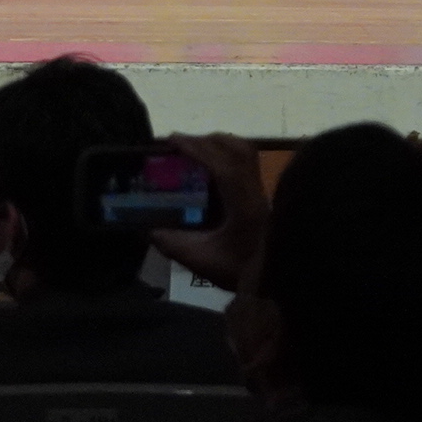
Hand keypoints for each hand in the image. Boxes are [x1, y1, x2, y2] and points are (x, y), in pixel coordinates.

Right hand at [149, 134, 267, 294]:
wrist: (274, 281)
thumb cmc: (239, 271)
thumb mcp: (202, 261)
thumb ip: (173, 244)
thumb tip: (147, 229)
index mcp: (243, 205)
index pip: (223, 166)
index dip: (197, 148)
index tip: (172, 140)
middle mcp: (255, 190)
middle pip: (237, 149)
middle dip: (204, 140)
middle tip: (176, 144)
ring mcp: (260, 189)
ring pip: (244, 151)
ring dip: (217, 144)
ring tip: (191, 149)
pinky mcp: (260, 192)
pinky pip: (244, 161)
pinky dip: (224, 154)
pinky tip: (207, 165)